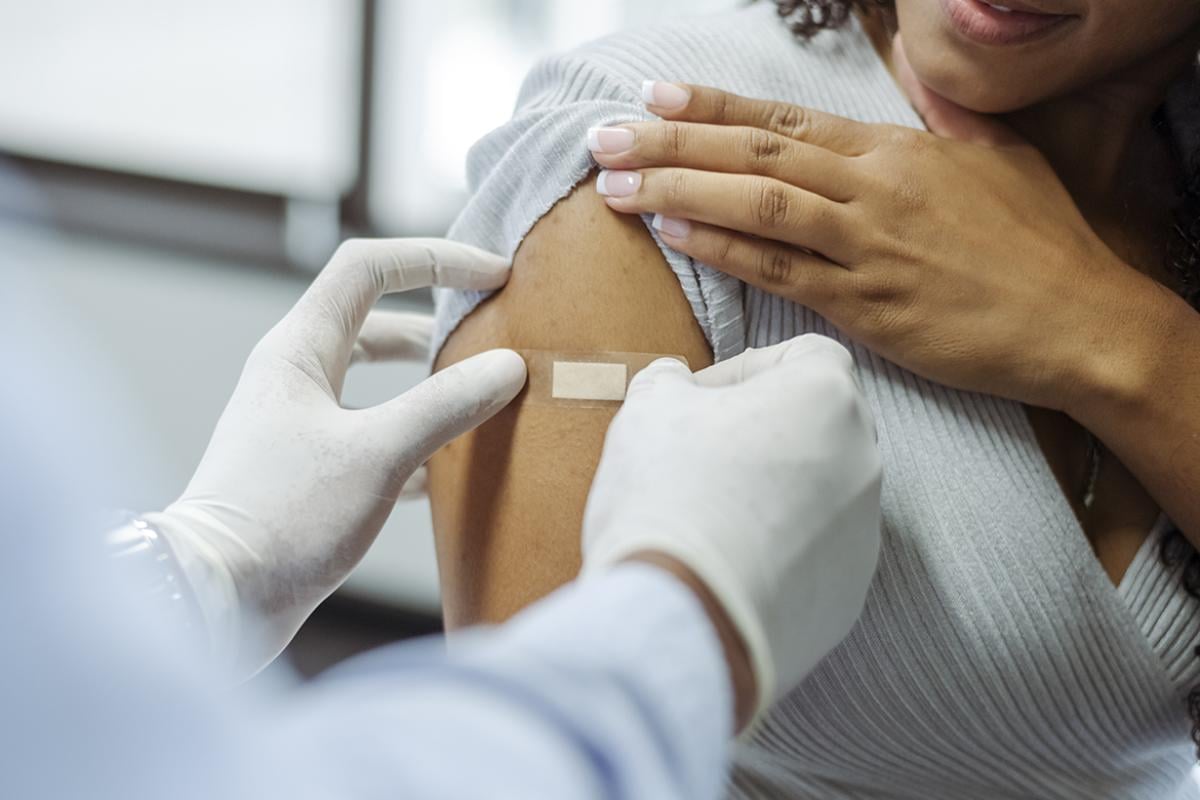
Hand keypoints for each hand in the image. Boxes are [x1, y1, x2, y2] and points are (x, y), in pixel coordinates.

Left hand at [144, 239, 526, 678]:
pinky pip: (375, 437)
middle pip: (376, 323)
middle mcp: (296, 378)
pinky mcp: (311, 472)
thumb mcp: (378, 454)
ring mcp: (302, 426)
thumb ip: (445, 405)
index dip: (434, 259)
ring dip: (430, 386)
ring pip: (378, 385)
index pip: (368, 268)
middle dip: (439, 325)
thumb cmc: (282, 517)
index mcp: (299, 350)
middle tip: (495, 334)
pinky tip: (451, 475)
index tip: (493, 276)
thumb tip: (508, 367)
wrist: (212, 601)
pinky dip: (416, 444)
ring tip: (483, 400)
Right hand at [582, 335, 882, 727]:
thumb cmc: (667, 495)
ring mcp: (862, 535)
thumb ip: (669, 381)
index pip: (804, 355)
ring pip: (819, 494)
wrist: (679, 620)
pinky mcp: (847, 597)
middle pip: (817, 427)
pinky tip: (722, 565)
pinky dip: (776, 554)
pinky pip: (813, 558)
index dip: (746, 368)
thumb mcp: (649, 408)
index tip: (698, 398)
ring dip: (772, 494)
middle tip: (698, 454)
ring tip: (706, 516)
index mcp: (826, 398)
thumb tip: (675, 384)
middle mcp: (863, 462)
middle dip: (761, 432)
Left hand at [588, 58, 1164, 416]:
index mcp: (895, 151)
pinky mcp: (866, 305)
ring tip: (617, 186)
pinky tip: (677, 235)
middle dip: (672, 142)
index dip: (714, 107)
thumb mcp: (995, 159)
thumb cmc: (1039, 243)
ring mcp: (867, 246)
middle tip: (605, 139)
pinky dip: (725, 248)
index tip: (656, 97)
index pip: (784, 119)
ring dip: (680, 191)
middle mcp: (873, 189)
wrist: (1079, 322)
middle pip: (755, 153)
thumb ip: (942, 122)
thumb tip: (914, 90)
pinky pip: (781, 269)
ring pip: (758, 203)